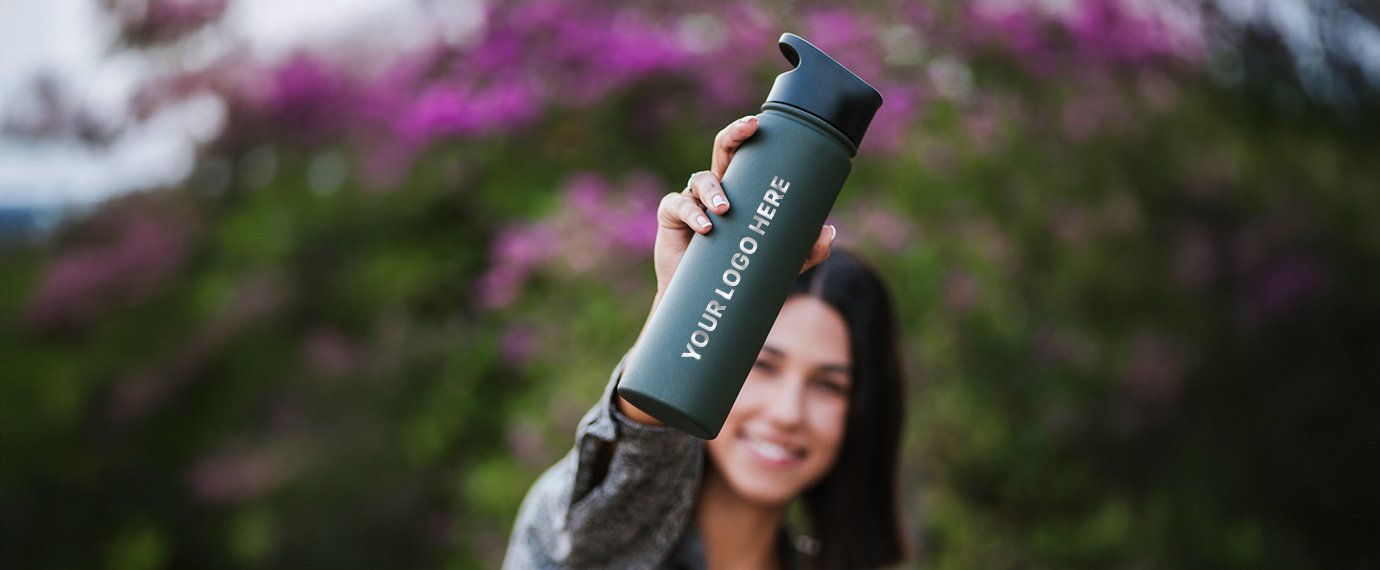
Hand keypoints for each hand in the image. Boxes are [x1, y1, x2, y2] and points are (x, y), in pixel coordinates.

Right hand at [619, 116, 838, 426]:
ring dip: (714, 190)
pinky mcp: (671, 217)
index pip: (746, 154)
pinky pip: (678, 204)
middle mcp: (716, 188)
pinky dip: (692, 213)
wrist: (704, 304)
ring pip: (701, 179)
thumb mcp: (778, 263)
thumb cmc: (740, 273)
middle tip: (750, 130)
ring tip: (725, 211)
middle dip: (734, 135)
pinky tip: (706, 228)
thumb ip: (804, 250)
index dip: (750, 133)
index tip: (761, 121)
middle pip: (722, 150)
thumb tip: (829, 231)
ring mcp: (692, 200)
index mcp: (741, 189)